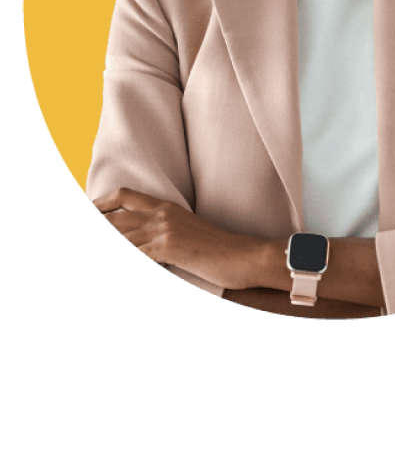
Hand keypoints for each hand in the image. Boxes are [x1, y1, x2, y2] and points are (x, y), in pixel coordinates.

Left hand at [92, 187, 263, 290]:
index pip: (125, 196)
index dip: (101, 203)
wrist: (248, 256)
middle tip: (88, 228)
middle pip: (113, 217)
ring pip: (120, 235)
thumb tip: (151, 246)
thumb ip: (169, 234)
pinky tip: (132, 254)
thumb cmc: (224, 250)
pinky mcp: (167, 247)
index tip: (91, 209)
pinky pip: (135, 251)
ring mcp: (163, 230)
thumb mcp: (193, 234)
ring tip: (98, 244)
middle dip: (99, 222)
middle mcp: (162, 215)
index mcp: (168, 208)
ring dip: (113, 239)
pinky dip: (128, 251)